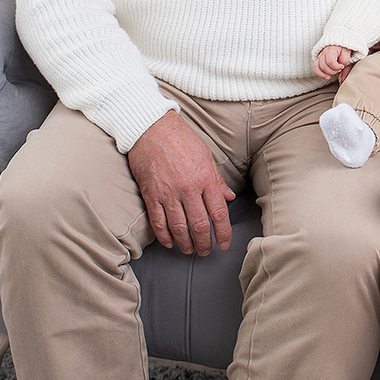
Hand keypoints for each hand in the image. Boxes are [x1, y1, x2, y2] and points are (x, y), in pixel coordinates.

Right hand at [127, 110, 235, 255]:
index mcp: (206, 178)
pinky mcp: (151, 194)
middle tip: (206, 251)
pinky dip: (164, 236)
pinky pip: (158, 222)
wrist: (150, 127)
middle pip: (200, 225)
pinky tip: (169, 242)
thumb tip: (228, 197)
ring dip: (185, 243)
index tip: (224, 244)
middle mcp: (189, 189)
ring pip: (179, 227)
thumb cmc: (180, 138)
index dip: (223, 233)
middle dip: (205, 243)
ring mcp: (168, 193)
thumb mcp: (206, 156)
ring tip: (189, 250)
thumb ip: (217, 180)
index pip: (219, 213)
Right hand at [315, 44, 352, 80]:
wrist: (338, 44)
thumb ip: (345, 59)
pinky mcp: (319, 59)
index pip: (330, 61)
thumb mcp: (346, 51)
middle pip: (324, 66)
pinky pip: (316, 67)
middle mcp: (323, 53)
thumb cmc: (342, 48)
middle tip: (339, 70)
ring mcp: (320, 56)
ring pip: (318, 67)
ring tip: (331, 76)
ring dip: (325, 74)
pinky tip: (326, 76)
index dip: (336, 67)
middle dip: (332, 71)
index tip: (342, 67)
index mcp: (331, 50)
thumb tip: (341, 66)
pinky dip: (320, 74)